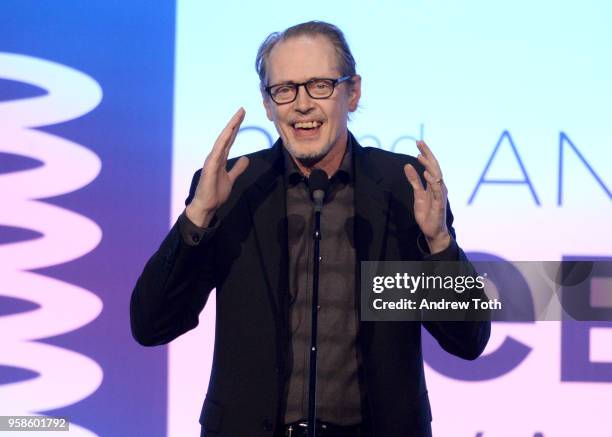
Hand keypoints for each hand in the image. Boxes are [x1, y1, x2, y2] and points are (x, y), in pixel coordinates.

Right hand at [185, 108, 249, 226]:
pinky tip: (229, 133)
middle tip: (242, 110)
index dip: (236, 128)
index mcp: (221, 158)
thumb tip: (245, 158)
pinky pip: (217, 152)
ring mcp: (212, 160)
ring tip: (238, 117)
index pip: (230, 139)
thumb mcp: (231, 178)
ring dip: (230, 128)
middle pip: (226, 136)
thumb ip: (237, 168)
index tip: (242, 116)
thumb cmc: (215, 193)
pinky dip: (223, 141)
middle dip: (234, 123)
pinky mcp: (210, 167)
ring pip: (222, 140)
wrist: (207, 206)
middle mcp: (215, 156)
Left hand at [404, 140, 450, 253]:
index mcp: (434, 184)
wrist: (432, 231)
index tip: (418, 143)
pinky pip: (436, 190)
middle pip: (434, 166)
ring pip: (436, 176)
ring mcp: (440, 195)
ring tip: (420, 156)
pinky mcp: (439, 204)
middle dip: (427, 154)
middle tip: (419, 142)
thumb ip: (414, 180)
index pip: (431, 165)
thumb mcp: (417, 194)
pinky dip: (432, 181)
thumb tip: (407, 165)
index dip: (425, 153)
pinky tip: (427, 174)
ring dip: (429, 165)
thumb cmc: (427, 213)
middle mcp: (439, 187)